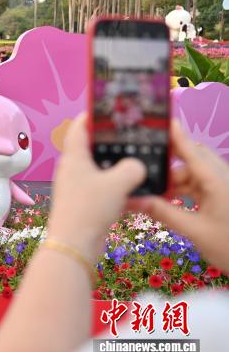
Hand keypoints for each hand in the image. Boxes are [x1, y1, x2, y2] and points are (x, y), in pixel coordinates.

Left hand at [47, 114, 145, 256]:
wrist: (74, 245)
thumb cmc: (90, 207)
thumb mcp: (118, 182)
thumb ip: (132, 168)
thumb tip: (138, 166)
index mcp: (74, 157)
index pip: (79, 128)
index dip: (92, 116)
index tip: (108, 109)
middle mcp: (72, 170)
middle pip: (91, 148)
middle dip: (110, 143)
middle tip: (131, 136)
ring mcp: (77, 188)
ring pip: (100, 171)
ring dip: (117, 168)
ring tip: (139, 162)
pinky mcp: (85, 204)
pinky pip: (104, 190)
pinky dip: (118, 189)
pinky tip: (137, 192)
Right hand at [129, 121, 228, 271]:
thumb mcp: (194, 231)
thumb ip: (163, 212)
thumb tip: (132, 200)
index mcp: (216, 180)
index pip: (191, 150)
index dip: (176, 135)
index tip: (161, 120)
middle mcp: (222, 178)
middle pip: (192, 159)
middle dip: (169, 165)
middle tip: (145, 172)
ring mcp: (225, 187)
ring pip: (195, 174)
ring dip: (175, 182)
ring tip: (153, 193)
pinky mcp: (225, 198)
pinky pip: (200, 186)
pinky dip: (184, 191)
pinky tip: (168, 202)